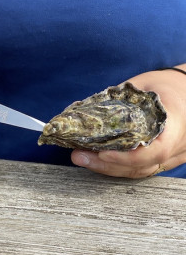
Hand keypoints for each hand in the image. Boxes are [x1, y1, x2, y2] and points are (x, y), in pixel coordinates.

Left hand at [71, 68, 185, 177]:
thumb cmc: (165, 84)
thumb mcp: (142, 86)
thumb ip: (120, 101)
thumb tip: (83, 111)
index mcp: (177, 123)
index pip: (156, 149)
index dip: (128, 157)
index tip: (102, 153)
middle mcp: (179, 145)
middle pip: (143, 165)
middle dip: (107, 164)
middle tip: (78, 156)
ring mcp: (174, 155)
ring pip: (140, 170)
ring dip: (108, 167)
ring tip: (81, 157)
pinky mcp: (164, 159)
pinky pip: (140, 168)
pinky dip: (117, 165)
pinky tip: (96, 159)